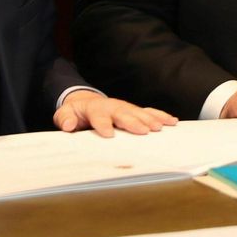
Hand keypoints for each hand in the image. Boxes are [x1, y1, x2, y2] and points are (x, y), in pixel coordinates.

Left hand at [54, 91, 176, 136]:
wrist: (85, 102)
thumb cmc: (75, 113)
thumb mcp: (64, 115)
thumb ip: (64, 120)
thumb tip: (68, 125)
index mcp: (95, 109)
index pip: (99, 116)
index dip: (103, 124)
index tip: (108, 134)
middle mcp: (113, 106)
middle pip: (123, 114)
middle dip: (133, 122)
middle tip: (143, 131)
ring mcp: (125, 108)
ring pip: (139, 112)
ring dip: (150, 119)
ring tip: (160, 128)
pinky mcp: (134, 111)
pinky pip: (149, 112)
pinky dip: (160, 116)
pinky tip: (172, 122)